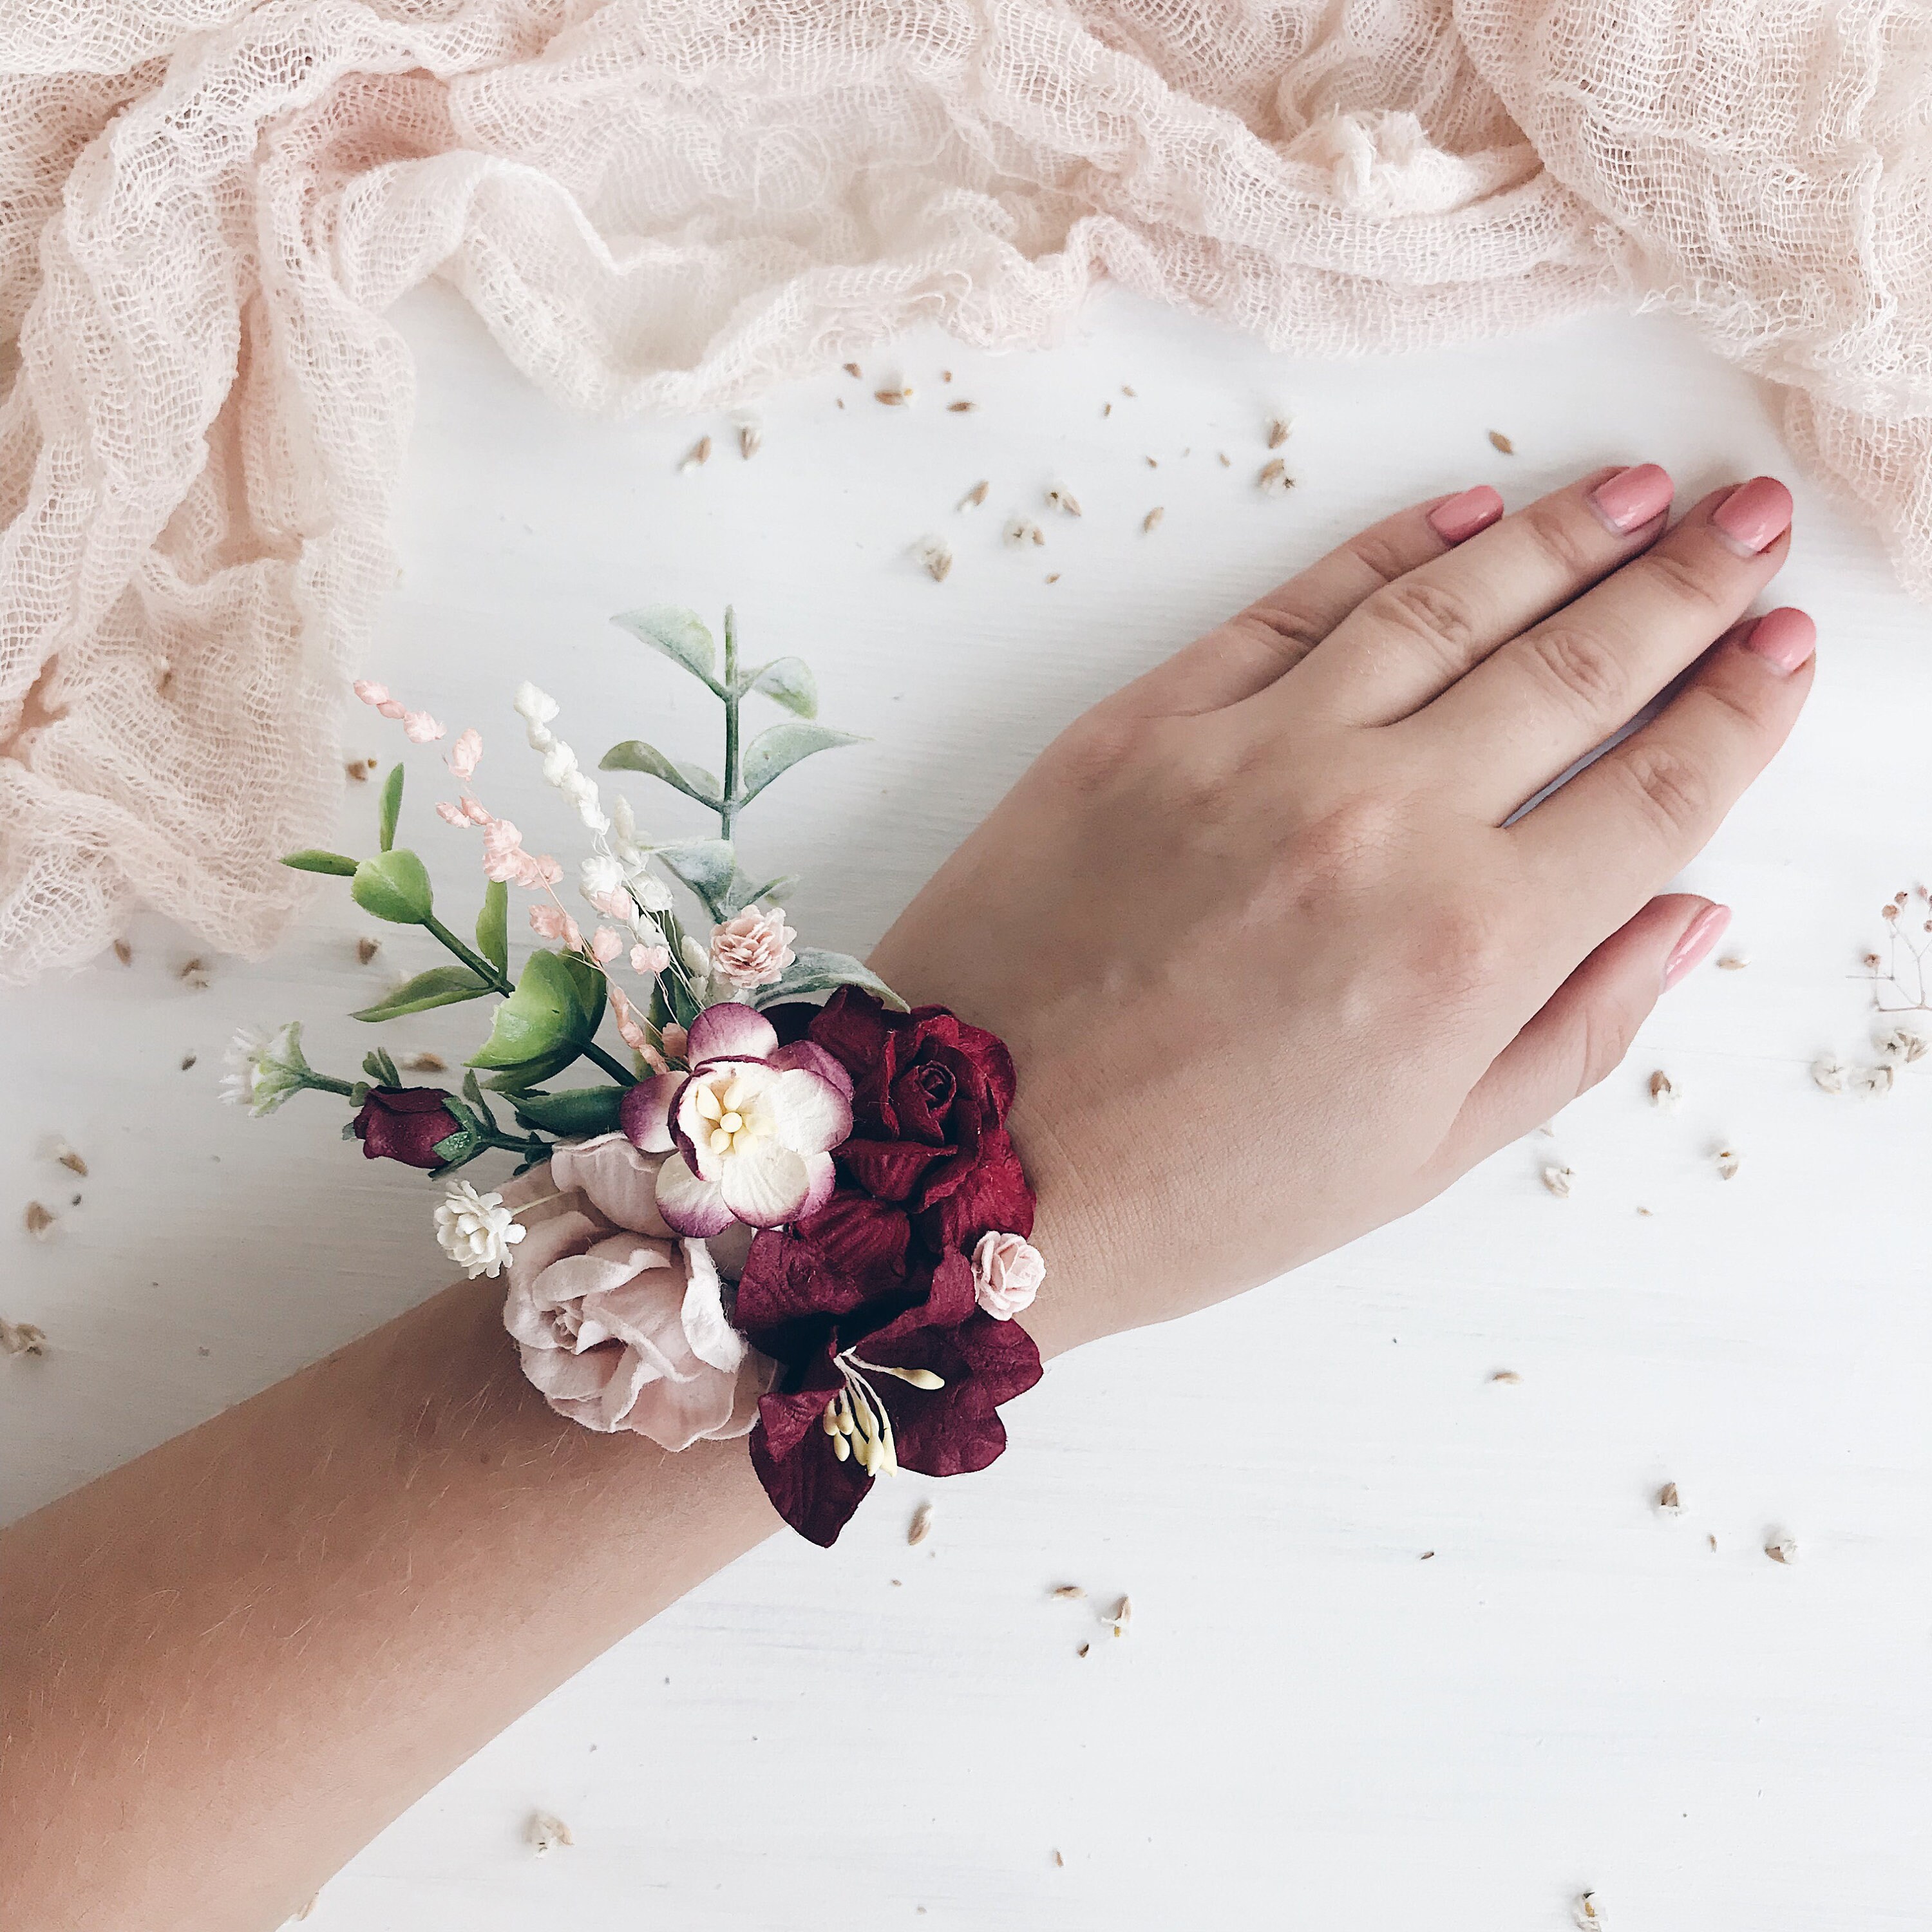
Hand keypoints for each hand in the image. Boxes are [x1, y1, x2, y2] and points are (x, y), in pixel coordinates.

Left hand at [868, 466, 1812, 1350]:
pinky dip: (1390, 545)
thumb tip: (1689, 909)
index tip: (1785, 645)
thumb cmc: (1203, 1193)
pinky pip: (1298, 603)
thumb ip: (1576, 1026)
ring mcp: (1258, 751)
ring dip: (1563, 534)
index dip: (1738, 710)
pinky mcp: (1147, 719)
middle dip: (1686, 582)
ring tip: (1646, 489)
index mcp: (1470, 949)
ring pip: (1450, 604)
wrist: (970, 1168)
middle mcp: (1382, 821)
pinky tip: (1464, 509)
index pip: (1655, 793)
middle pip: (1577, 667)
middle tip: (1755, 517)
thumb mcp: (1420, 1157)